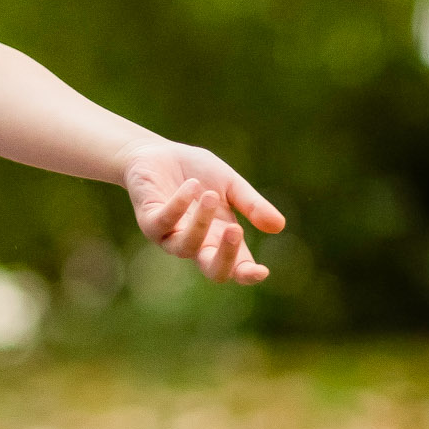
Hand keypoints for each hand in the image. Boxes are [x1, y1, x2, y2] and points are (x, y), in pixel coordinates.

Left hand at [124, 143, 283, 284]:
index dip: (248, 275)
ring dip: (201, 223)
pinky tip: (192, 186)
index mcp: (219, 238)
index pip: (236, 268)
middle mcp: (196, 243)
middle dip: (226, 257)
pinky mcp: (149, 221)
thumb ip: (252, 205)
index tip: (261, 271)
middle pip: (213, 272)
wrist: (157, 154)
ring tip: (209, 194)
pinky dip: (178, 205)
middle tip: (236, 229)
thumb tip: (279, 226)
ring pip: (187, 247)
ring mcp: (171, 235)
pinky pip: (163, 223)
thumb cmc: (196, 172)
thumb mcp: (230, 184)